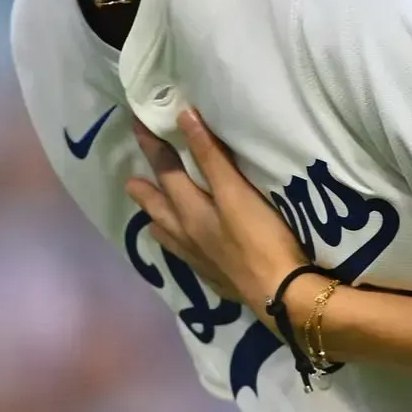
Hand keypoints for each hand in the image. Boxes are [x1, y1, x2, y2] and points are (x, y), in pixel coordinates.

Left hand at [126, 109, 305, 313]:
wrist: (281, 294)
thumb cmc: (260, 238)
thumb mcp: (235, 192)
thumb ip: (211, 157)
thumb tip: (184, 117)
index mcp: (190, 212)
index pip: (166, 172)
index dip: (153, 147)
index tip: (137, 125)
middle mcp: (188, 235)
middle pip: (160, 209)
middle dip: (145, 192)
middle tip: (130, 182)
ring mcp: (201, 259)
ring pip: (170, 237)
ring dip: (158, 222)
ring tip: (150, 218)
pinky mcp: (217, 277)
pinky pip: (186, 257)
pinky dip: (178, 247)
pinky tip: (188, 250)